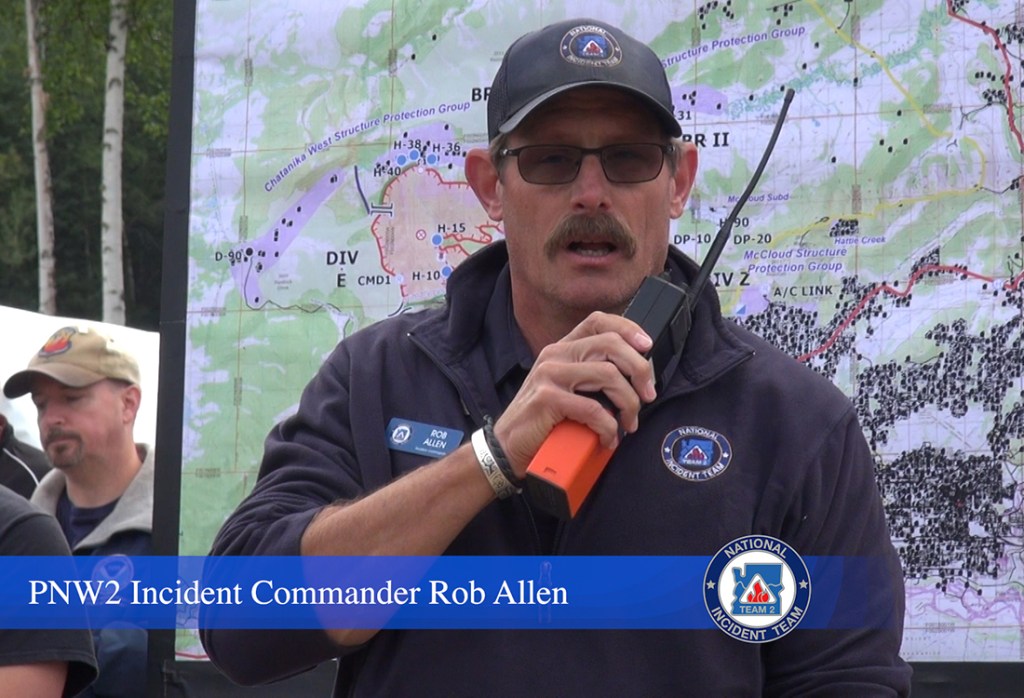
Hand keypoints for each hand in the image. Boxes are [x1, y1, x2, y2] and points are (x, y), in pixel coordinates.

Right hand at [493, 311, 656, 477]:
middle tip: (648, 395)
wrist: (507, 447)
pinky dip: (608, 427)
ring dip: (629, 403)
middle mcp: (554, 355)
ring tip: (628, 423)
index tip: (647, 346)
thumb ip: (591, 375)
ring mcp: (549, 375)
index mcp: (561, 349)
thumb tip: (635, 376)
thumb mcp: (565, 388)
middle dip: (639, 370)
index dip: (627, 328)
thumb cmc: (542, 422)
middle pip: (610, 344)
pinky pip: (593, 408)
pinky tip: (607, 438)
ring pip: (608, 375)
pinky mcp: (547, 398)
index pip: (597, 321)